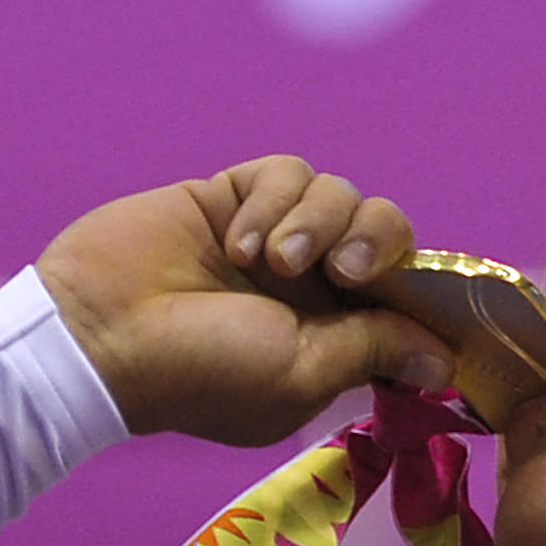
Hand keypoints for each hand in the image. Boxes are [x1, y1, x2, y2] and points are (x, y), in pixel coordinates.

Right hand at [38, 155, 455, 445]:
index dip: (423, 288)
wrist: (102, 332)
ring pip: (342, 196)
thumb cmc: (202, 372)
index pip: (406, 299)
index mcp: (336, 343)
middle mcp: (313, 291)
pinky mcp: (237, 198)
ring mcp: (276, 240)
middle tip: (342, 273)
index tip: (428, 294)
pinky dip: (272, 202)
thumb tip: (443, 362)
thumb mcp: (302, 372)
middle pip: (386, 235)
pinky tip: (237, 241)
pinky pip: (289, 173)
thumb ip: (373, 350)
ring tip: (269, 261)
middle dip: (376, 244)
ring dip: (316, 223)